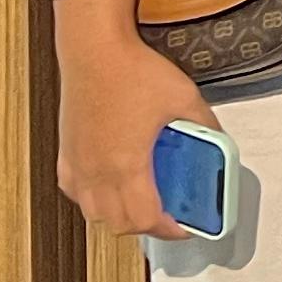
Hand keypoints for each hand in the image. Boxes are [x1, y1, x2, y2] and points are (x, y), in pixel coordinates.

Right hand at [52, 0, 215, 239]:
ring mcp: (78, 164)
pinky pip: (78, 192)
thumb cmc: (132, 71)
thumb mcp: (185, 99)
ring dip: (119, 216)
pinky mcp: (66, 153)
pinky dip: (95, 199)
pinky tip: (113, 183)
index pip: (145, 219)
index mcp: (126, 166)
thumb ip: (205, 126)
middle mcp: (96, 172)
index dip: (169, 230)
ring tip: (143, 202)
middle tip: (168, 215)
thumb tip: (215, 141)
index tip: (185, 226)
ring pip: (94, 213)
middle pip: (118, 224)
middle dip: (147, 226)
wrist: (94, 51)